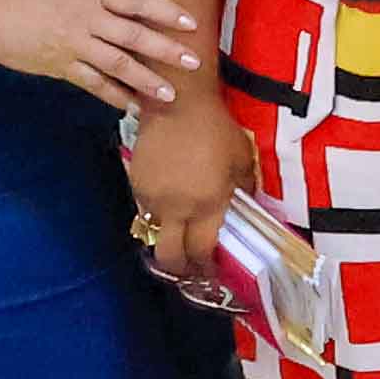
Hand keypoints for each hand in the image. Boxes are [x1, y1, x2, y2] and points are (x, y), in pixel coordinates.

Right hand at [0, 0, 202, 117]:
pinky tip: (133, 106)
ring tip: (170, 93)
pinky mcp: (60, 66)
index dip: (166, 11)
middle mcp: (86, 18)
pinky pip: (94, 83)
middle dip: (166, 50)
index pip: (137, 0)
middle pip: (133, 35)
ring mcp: (73, 44)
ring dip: (146, 79)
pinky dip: (115, 96)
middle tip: (194, 62)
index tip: (192, 23)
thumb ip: (108, 6)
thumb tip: (147, 21)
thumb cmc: (38, 1)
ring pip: (117, 63)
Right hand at [124, 95, 249, 285]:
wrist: (178, 104)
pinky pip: (146, 210)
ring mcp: (152, 198)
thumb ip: (243, 189)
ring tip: (179, 235)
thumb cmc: (218, 130)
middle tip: (189, 271)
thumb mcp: (243, 160)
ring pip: (155, 232)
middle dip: (180, 269)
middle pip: (170, 256)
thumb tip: (243, 208)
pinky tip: (169, 204)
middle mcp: (176, 208)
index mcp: (207, 205)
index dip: (205, 268)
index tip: (210, 275)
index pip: (202, 251)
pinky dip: (158, 214)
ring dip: (167, 238)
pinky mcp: (136, 185)